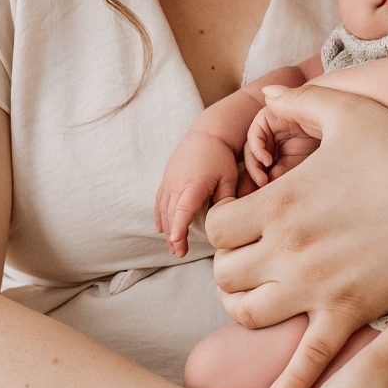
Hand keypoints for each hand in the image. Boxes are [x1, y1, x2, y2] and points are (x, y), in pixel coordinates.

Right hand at [155, 134, 242, 255]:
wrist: (206, 134)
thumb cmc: (220, 157)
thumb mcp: (229, 177)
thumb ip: (225, 199)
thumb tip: (223, 220)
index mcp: (193, 183)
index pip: (183, 209)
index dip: (179, 226)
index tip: (176, 241)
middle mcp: (177, 184)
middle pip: (171, 215)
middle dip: (174, 236)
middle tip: (180, 253)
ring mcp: (169, 182)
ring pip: (164, 210)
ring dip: (167, 230)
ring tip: (173, 247)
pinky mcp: (166, 180)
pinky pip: (159, 202)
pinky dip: (160, 217)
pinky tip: (162, 229)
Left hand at [206, 85, 387, 387]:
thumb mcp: (346, 111)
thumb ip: (299, 102)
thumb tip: (268, 95)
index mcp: (279, 203)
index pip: (216, 227)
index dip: (220, 225)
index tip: (238, 221)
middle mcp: (287, 249)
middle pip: (224, 274)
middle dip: (228, 268)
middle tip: (248, 261)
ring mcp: (316, 287)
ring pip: (248, 314)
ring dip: (245, 307)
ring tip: (259, 298)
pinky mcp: (348, 314)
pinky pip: (307, 362)